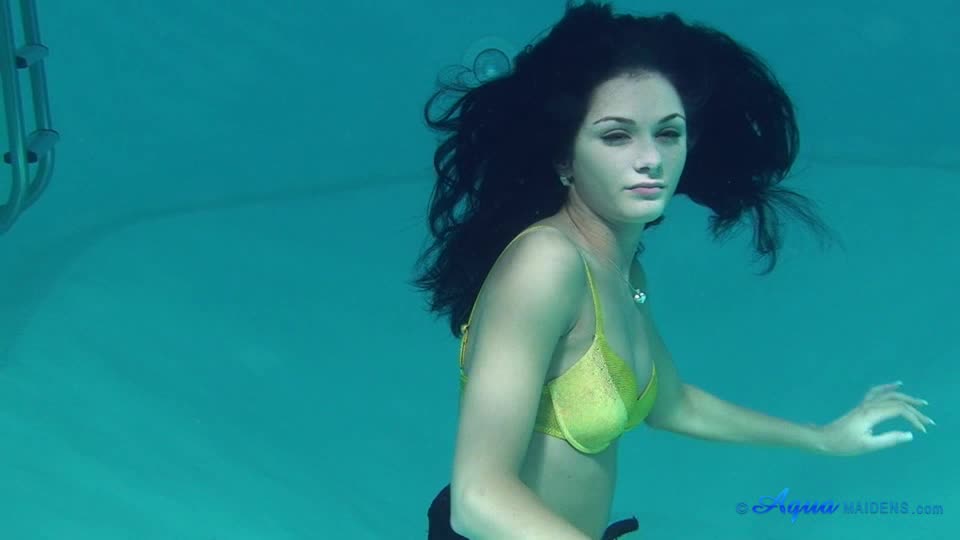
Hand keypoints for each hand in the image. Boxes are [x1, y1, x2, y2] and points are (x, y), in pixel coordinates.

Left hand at [818, 381, 933, 456]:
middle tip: (928, 419)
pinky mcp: (860, 406)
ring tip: (919, 402)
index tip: (922, 430)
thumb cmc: (843, 444)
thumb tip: (909, 434)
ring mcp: (863, 404)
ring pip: (887, 395)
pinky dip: (888, 388)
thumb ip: (889, 439)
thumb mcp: (868, 445)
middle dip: (914, 409)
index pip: (899, 410)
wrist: (823, 438)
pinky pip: (876, 392)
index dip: (914, 418)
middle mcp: (868, 405)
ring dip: (905, 397)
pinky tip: (895, 386)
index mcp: (871, 414)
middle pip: (896, 401)